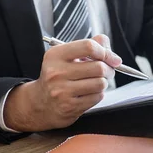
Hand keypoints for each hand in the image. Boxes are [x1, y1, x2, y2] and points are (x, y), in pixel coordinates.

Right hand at [4, 35, 120, 131]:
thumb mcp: (67, 56)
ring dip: (103, 82)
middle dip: (108, 69)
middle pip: (99, 67)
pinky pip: (97, 97)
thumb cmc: (58, 76)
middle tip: (106, 71)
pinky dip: (98, 94)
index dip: (105, 52)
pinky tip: (88, 93)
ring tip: (95, 82)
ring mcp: (62, 91)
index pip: (88, 46)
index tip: (110, 57)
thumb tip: (111, 52)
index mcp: (56, 55)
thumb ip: (90, 47)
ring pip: (100, 83)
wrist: (41, 103)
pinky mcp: (70, 106)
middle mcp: (56, 72)